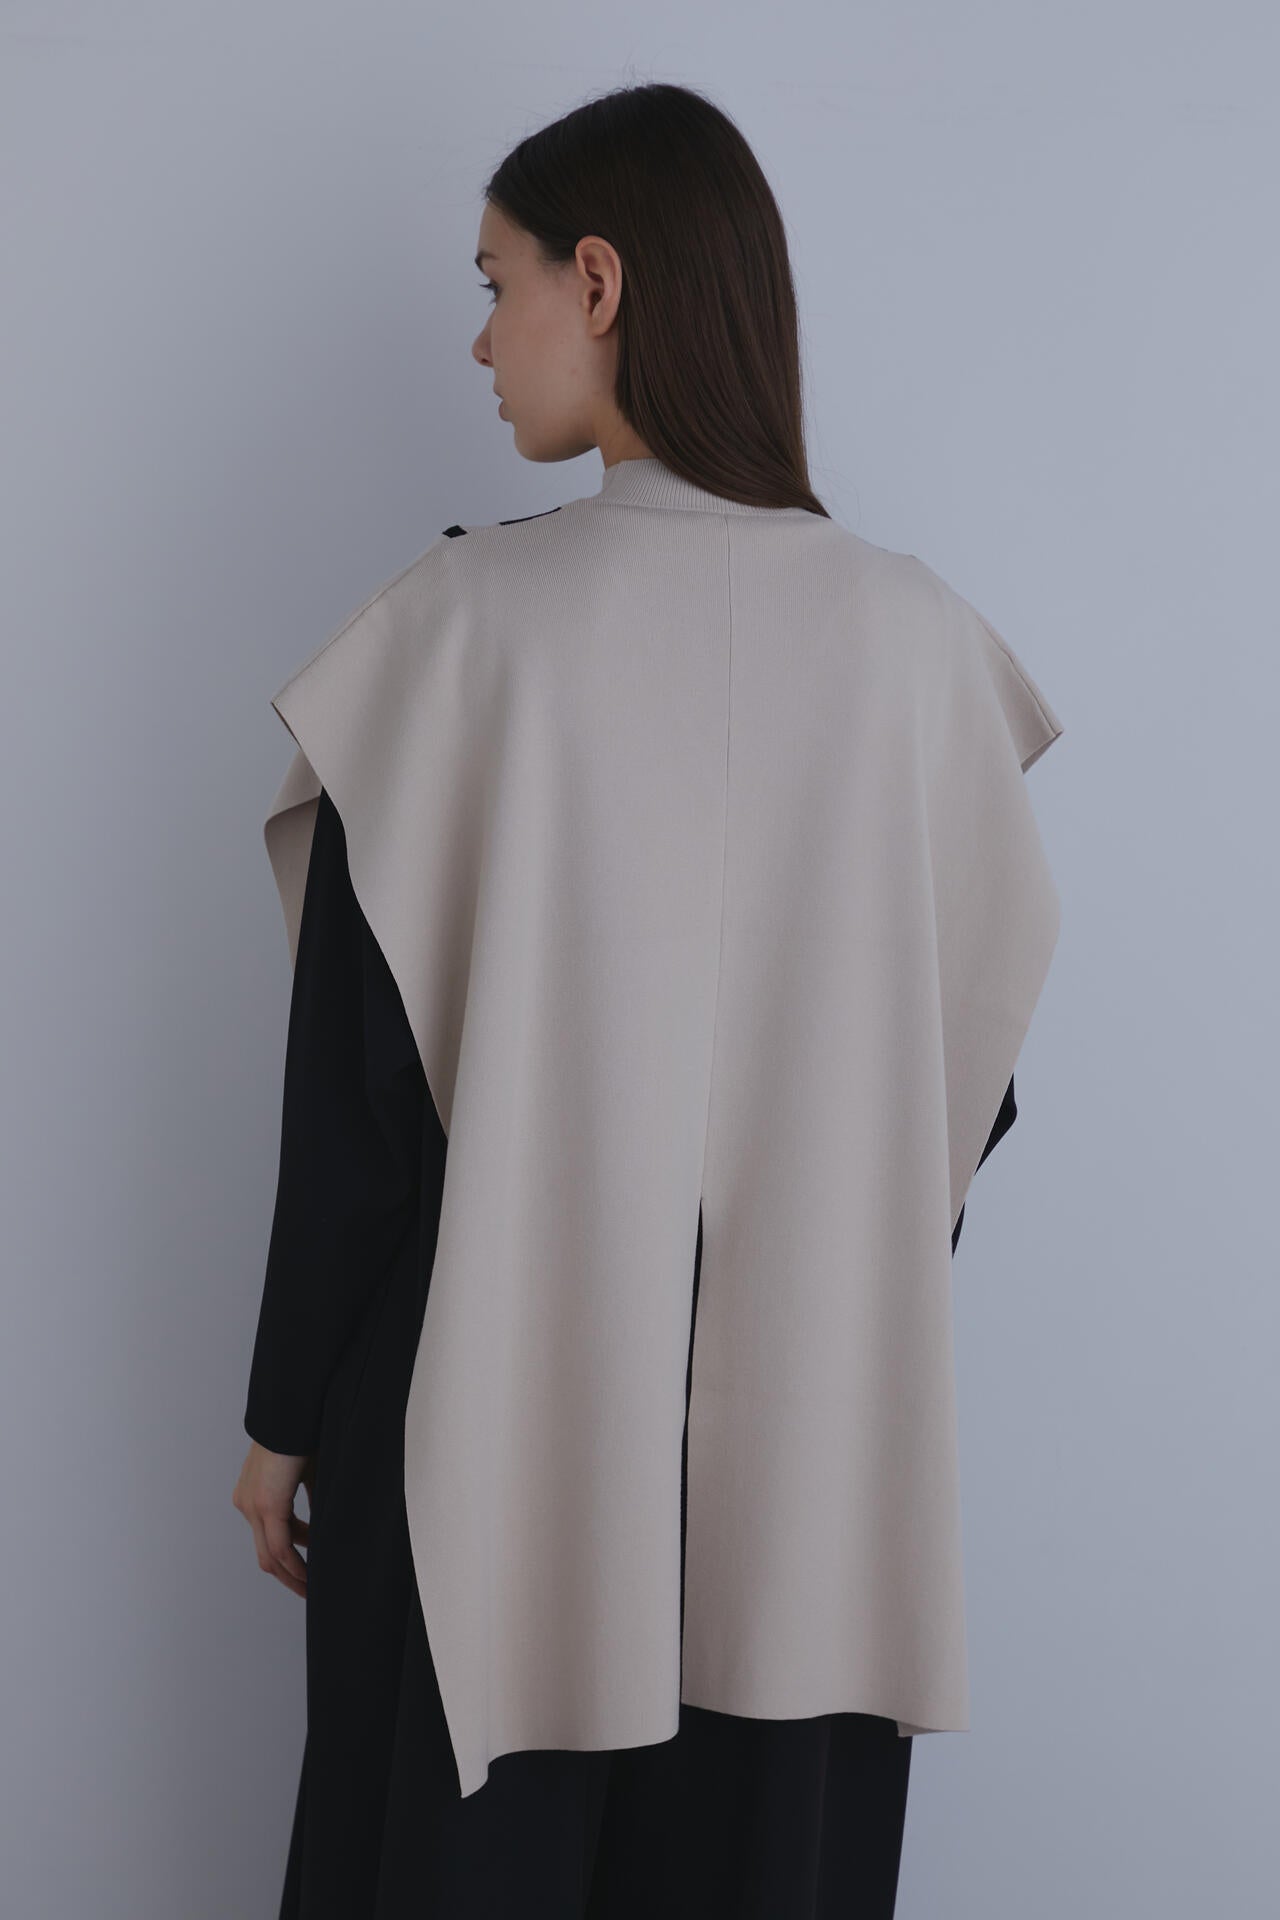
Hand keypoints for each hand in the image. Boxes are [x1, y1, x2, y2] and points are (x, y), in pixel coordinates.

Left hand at [232, 1441, 315, 1596]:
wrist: (293, 1411)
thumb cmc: (304, 1433)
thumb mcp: (309, 1472)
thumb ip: (311, 1497)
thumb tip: (323, 1520)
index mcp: (253, 1494)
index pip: (270, 1536)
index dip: (292, 1557)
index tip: (311, 1569)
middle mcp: (247, 1503)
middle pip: (266, 1554)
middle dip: (288, 1576)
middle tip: (309, 1591)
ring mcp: (252, 1506)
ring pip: (270, 1556)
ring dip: (293, 1576)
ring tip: (313, 1589)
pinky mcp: (266, 1505)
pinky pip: (279, 1547)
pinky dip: (296, 1565)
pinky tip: (311, 1574)